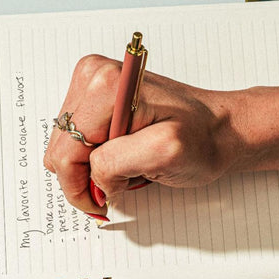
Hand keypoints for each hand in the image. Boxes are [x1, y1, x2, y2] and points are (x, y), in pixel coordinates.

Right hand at [44, 54, 236, 215]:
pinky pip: (78, 142)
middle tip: (119, 184)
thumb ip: (117, 163)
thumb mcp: (164, 154)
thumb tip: (94, 177)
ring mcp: (93, 85)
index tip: (102, 202)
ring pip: (66, 148)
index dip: (81, 187)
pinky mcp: (97, 97)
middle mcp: (94, 77)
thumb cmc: (201, 139)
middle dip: (86, 176)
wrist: (218, 128)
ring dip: (92, 168)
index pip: (65, 152)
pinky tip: (121, 157)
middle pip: (60, 150)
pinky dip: (96, 158)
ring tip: (126, 167)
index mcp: (105, 86)